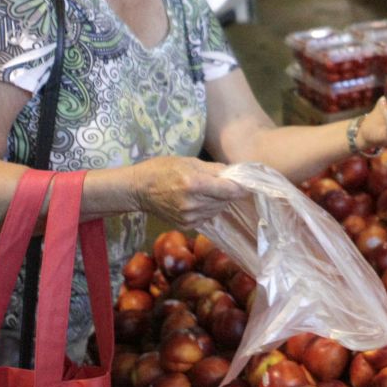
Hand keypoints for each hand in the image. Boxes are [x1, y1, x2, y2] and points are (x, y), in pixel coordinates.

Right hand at [130, 156, 247, 227]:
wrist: (139, 189)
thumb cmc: (163, 169)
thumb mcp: (189, 162)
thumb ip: (215, 170)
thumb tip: (236, 174)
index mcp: (194, 184)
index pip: (229, 190)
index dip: (241, 187)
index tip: (247, 184)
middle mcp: (193, 203)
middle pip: (224, 200)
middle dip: (227, 192)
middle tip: (219, 182)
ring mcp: (189, 217)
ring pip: (218, 209)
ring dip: (218, 200)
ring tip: (205, 191)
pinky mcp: (186, 225)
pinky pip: (207, 217)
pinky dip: (208, 209)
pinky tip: (197, 201)